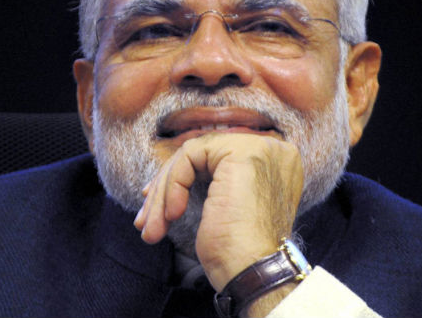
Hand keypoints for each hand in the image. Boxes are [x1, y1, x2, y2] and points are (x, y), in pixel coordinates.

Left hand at [133, 132, 303, 291]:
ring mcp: (260, 148)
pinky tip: (172, 215)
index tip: (159, 206)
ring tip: (152, 228)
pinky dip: (173, 185)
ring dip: (164, 191)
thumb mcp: (229, 207)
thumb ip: (217, 180)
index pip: (217, 158)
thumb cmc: (240, 254)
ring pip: (193, 155)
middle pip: (204, 155)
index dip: (183, 178)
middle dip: (168, 185)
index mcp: (276, 162)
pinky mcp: (241, 153)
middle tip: (146, 219)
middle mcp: (272, 149)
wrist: (253, 273)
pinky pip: (190, 156)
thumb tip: (175, 171)